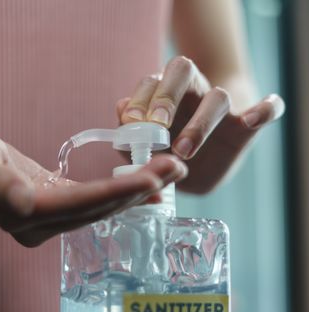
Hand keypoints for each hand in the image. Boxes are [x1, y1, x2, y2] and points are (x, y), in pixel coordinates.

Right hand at [0, 125, 186, 246]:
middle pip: (97, 209)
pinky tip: (144, 184)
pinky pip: (92, 202)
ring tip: (172, 172)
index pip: (79, 205)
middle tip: (177, 168)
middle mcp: (40, 225)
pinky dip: (119, 192)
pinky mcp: (53, 207)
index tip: (152, 178)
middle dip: (138, 191)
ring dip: (136, 191)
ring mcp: (47, 220)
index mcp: (25, 215)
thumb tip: (25, 203)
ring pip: (100, 207)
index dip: (115, 193)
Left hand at [116, 56, 284, 193]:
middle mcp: (194, 91)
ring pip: (218, 97)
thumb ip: (129, 132)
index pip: (153, 80)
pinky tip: (253, 119)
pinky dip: (265, 109)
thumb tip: (120, 111)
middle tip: (156, 126)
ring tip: (182, 150)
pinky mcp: (247, 125)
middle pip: (183, 70)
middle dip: (166, 97)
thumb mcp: (144, 145)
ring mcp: (224, 106)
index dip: (141, 98)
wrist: (203, 163)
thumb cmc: (167, 149)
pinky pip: (267, 109)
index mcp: (165, 91)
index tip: (132, 123)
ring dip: (200, 122)